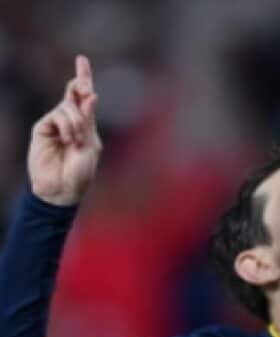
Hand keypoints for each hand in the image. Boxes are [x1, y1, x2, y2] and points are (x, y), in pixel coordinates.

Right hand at [29, 55, 100, 205]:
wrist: (62, 188)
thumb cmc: (80, 172)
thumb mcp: (90, 145)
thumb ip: (88, 120)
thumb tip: (91, 95)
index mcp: (87, 125)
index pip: (85, 98)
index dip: (83, 77)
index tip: (81, 59)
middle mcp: (72, 121)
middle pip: (73, 93)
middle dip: (79, 83)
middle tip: (83, 84)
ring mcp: (56, 124)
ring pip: (67, 106)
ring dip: (75, 121)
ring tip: (74, 141)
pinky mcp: (43, 128)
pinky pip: (57, 116)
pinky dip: (66, 126)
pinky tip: (67, 140)